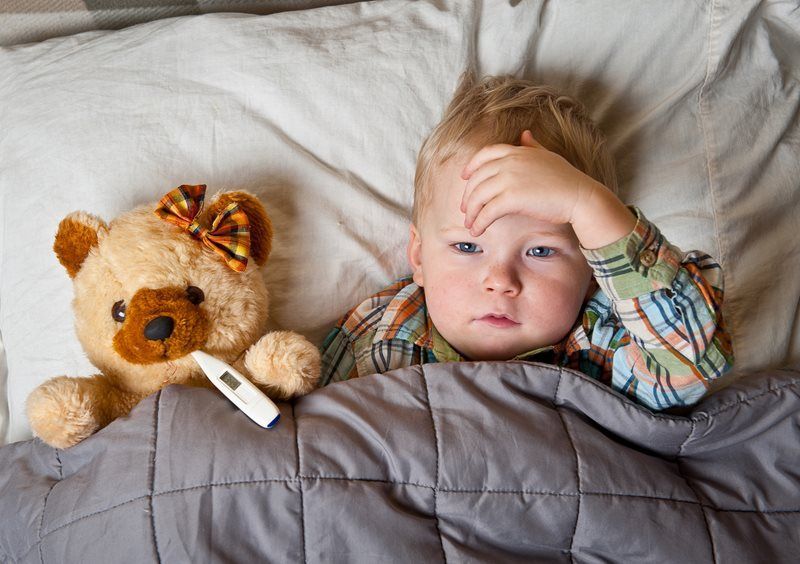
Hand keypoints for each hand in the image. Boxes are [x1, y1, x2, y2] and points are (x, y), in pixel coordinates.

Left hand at [461, 130, 635, 248]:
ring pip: (478, 196)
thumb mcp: (547, 156)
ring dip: (471, 212)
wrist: (580, 197)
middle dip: (468, 195)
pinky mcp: (511, 198)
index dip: (471, 167)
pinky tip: (477, 231)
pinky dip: (479, 223)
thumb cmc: (567, 180)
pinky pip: (487, 212)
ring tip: (470, 224)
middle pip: (477, 178)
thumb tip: (524, 134)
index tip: (464, 178)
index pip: (484, 154)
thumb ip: (532, 146)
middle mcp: (509, 162)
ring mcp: (509, 179)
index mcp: (516, 151)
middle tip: (466, 209)